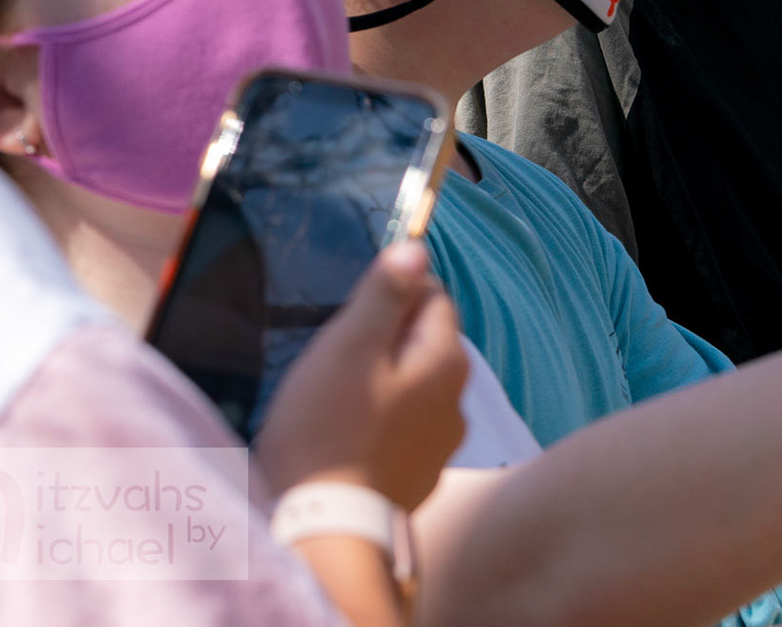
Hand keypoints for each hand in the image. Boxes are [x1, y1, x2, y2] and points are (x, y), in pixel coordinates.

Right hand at [255, 241, 469, 510]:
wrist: (325, 531)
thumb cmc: (329, 430)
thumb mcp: (350, 346)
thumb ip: (385, 294)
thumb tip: (416, 249)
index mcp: (447, 359)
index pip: (432, 296)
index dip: (388, 297)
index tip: (348, 321)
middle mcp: (457, 399)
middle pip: (420, 342)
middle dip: (379, 342)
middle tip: (332, 362)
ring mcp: (440, 444)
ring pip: (409, 386)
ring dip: (376, 384)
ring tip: (331, 403)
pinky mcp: (417, 477)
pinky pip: (399, 429)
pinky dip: (375, 424)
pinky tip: (341, 439)